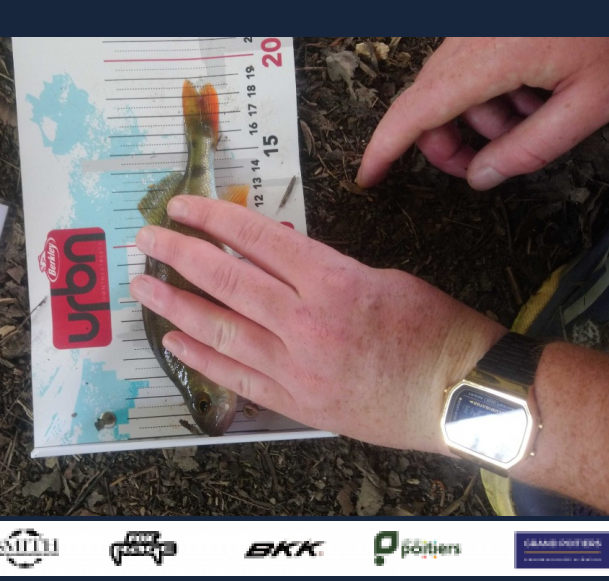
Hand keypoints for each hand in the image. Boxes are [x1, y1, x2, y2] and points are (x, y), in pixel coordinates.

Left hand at [130, 195, 506, 452]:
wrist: (463, 397)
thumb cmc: (434, 331)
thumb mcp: (381, 277)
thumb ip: (322, 268)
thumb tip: (274, 257)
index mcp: (333, 282)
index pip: (257, 240)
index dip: (212, 219)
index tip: (181, 206)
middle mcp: (307, 323)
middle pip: (227, 281)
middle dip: (179, 256)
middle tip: (146, 240)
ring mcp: (298, 368)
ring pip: (222, 330)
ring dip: (176, 306)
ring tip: (144, 287)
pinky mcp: (297, 403)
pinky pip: (238, 378)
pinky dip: (202, 359)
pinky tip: (173, 342)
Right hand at [357, 37, 608, 189]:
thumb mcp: (594, 103)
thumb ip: (531, 148)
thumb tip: (482, 176)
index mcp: (489, 58)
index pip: (413, 112)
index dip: (384, 150)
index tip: (368, 177)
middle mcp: (473, 36)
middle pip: (428, 101)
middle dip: (446, 142)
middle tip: (480, 169)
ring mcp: (481, 22)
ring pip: (453, 84)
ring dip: (480, 115)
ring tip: (536, 118)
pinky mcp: (494, 17)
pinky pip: (475, 62)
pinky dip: (494, 89)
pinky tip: (539, 91)